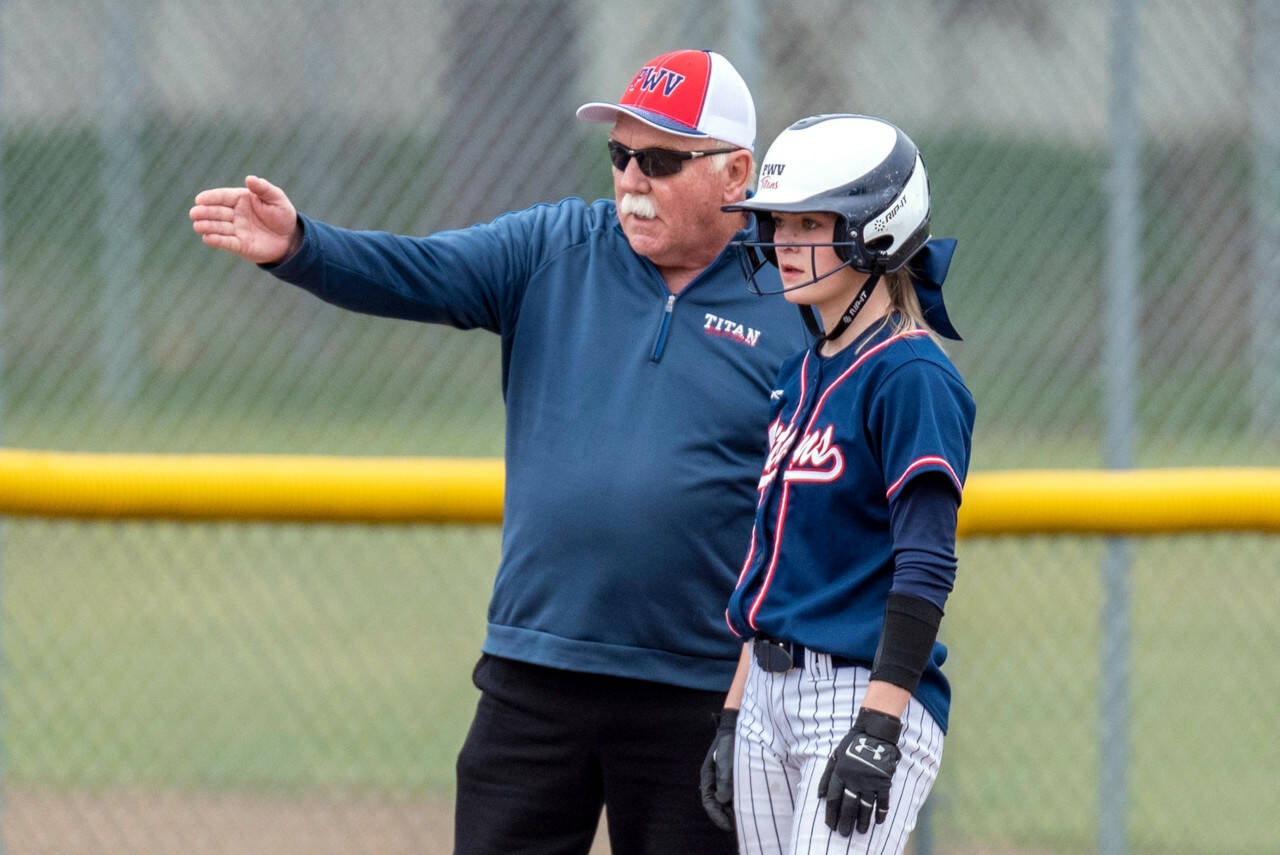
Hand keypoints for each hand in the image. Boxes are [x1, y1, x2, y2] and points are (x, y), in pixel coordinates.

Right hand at [189, 175, 299, 263]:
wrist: (290, 238)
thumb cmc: (282, 215)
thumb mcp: (276, 198)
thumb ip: (263, 188)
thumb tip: (249, 178)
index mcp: (241, 199)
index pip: (222, 197)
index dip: (210, 198)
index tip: (199, 199)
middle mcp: (235, 214)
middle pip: (217, 212)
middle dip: (205, 212)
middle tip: (194, 213)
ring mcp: (236, 230)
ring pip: (218, 227)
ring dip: (207, 226)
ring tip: (197, 225)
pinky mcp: (239, 245)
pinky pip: (226, 242)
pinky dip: (217, 240)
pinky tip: (207, 238)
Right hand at [699, 708, 736, 831]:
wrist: (740, 728)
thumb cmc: (731, 743)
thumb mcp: (726, 761)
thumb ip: (724, 780)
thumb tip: (722, 800)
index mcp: (707, 776)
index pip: (709, 801)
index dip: (717, 816)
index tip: (729, 827)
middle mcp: (714, 780)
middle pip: (717, 804)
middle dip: (725, 816)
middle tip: (737, 827)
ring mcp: (724, 778)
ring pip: (726, 800)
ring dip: (733, 810)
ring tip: (744, 820)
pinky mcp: (734, 776)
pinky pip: (734, 793)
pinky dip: (739, 802)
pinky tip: (749, 807)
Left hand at [817, 708, 901, 835]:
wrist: (875, 732)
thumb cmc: (852, 743)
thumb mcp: (835, 756)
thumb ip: (826, 776)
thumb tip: (819, 796)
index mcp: (840, 773)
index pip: (833, 799)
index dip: (831, 814)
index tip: (830, 826)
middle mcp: (853, 779)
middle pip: (848, 806)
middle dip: (845, 822)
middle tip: (844, 833)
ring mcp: (869, 781)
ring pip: (865, 807)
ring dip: (862, 821)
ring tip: (860, 832)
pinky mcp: (884, 780)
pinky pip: (882, 801)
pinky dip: (881, 812)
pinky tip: (878, 821)